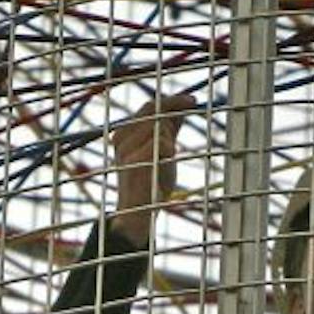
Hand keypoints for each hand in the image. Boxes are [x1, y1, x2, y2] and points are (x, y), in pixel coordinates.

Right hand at [109, 92, 196, 244]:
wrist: (137, 213)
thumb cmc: (150, 182)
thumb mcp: (160, 150)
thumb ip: (167, 129)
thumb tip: (181, 107)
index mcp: (124, 134)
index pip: (148, 106)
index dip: (171, 100)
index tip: (192, 100)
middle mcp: (121, 138)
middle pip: (153, 110)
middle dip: (174, 106)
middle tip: (193, 104)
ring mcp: (126, 148)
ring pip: (159, 127)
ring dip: (170, 137)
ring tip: (168, 157)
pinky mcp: (135, 160)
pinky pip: (163, 144)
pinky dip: (170, 151)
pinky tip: (168, 162)